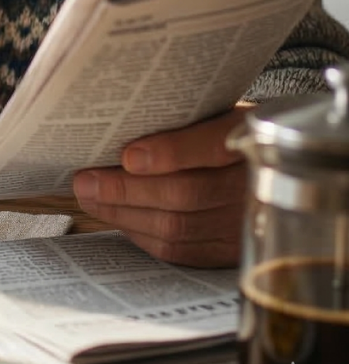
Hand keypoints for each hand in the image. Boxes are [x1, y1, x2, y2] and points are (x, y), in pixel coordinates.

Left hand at [72, 107, 250, 267]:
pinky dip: (144, 235)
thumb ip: (182, 119)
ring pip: (179, 226)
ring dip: (125, 215)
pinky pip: (184, 251)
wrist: (277, 170)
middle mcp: (253, 182)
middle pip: (186, 192)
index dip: (172, 152)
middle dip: (127, 190)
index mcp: (249, 134)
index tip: (129, 156)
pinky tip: (119, 218)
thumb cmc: (227, 133)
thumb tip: (120, 124)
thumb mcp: (216, 111)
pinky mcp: (234, 252)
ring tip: (90, 198)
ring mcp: (246, 222)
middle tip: (85, 182)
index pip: (213, 144)